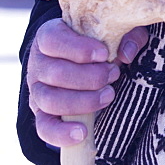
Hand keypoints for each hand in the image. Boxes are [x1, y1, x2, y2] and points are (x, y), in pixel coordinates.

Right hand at [26, 18, 148, 147]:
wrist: (83, 62)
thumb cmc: (99, 41)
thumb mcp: (115, 31)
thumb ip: (126, 35)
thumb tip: (126, 54)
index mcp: (49, 35)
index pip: (52, 40)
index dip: (78, 49)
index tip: (104, 54)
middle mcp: (38, 62)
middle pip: (54, 73)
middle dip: (90, 77)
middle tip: (113, 74)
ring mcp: (37, 89)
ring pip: (50, 100)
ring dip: (83, 101)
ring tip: (108, 95)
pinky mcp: (41, 113)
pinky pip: (44, 127)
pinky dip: (61, 133)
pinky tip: (83, 132)